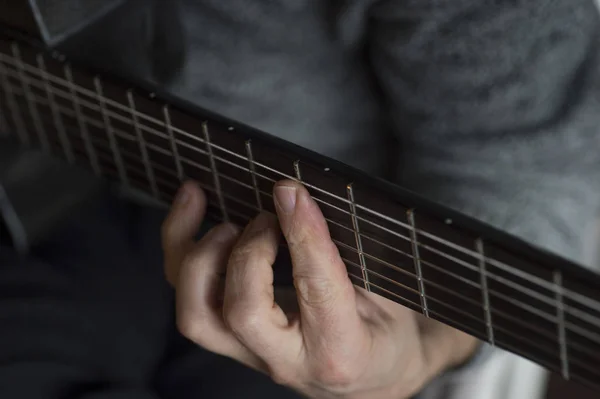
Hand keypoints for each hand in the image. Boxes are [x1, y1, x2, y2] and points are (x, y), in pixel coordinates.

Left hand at [161, 180, 478, 398]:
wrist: (372, 377)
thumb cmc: (386, 333)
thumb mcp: (391, 294)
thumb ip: (351, 254)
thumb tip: (299, 200)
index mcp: (342, 350)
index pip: (316, 290)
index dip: (302, 234)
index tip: (293, 192)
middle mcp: (289, 362)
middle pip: (242, 313)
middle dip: (249, 251)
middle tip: (269, 217)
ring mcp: (251, 355)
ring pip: (197, 316)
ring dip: (199, 253)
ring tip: (220, 214)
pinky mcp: (231, 340)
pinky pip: (190, 300)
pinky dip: (181, 248)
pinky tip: (193, 205)